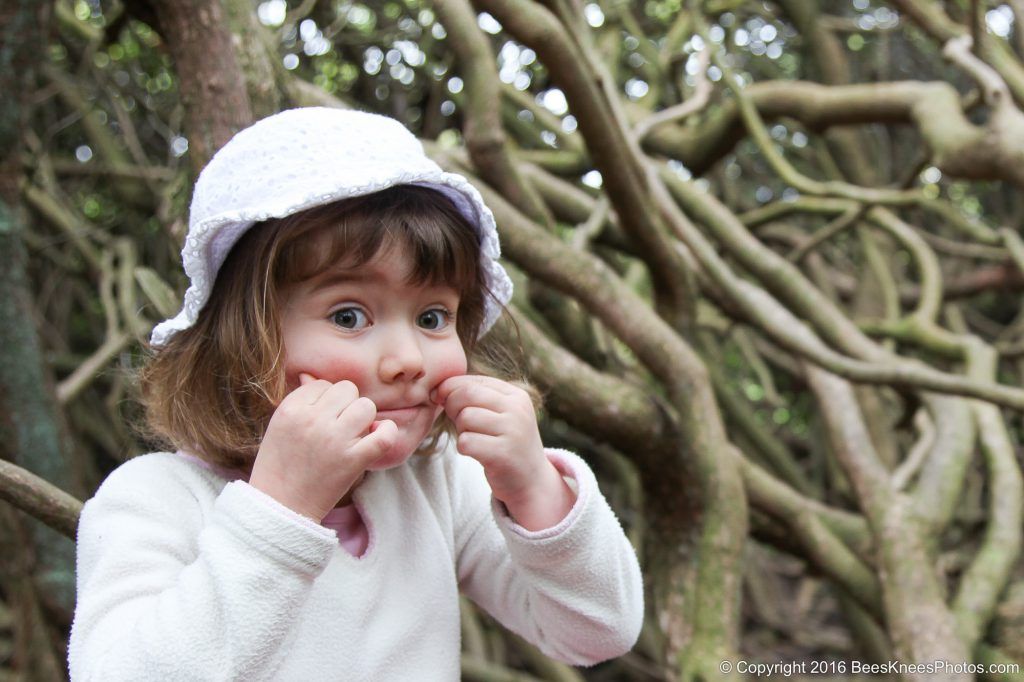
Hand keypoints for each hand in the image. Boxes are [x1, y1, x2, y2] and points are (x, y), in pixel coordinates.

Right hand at [249, 374, 397, 519]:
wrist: (280, 506)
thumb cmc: (279, 466)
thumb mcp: (279, 426)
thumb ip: (299, 401)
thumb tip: (311, 376)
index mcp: (291, 408)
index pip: (323, 384)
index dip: (326, 400)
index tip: (320, 419)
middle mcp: (313, 420)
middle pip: (347, 390)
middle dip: (346, 406)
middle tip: (337, 427)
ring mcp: (334, 439)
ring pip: (366, 406)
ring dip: (363, 419)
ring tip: (352, 435)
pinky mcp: (353, 460)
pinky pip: (384, 434)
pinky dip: (387, 433)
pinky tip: (377, 437)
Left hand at [435, 375, 573, 530]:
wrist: (531, 481)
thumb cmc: (506, 443)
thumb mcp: (499, 414)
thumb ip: (474, 397)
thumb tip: (437, 389)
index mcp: (516, 395)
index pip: (472, 381)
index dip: (450, 390)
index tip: (443, 401)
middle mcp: (517, 409)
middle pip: (466, 395)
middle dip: (452, 407)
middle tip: (459, 423)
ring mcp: (513, 431)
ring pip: (465, 417)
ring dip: (461, 430)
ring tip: (475, 438)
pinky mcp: (503, 454)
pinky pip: (466, 442)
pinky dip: (464, 448)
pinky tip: (476, 452)